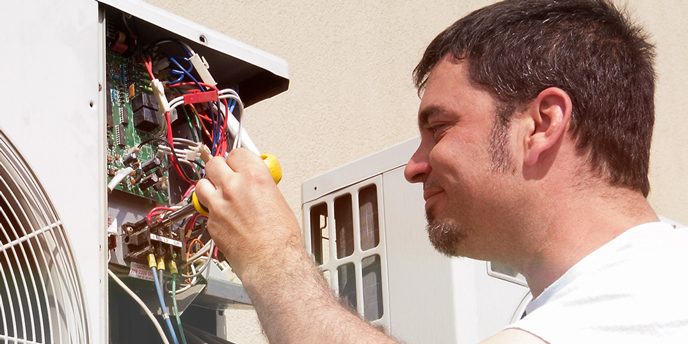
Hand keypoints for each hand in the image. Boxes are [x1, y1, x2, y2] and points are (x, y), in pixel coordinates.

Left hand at [195, 148, 302, 279]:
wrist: (272, 262)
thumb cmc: (281, 238)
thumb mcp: (278, 199)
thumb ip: (261, 186)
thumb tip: (256, 184)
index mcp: (254, 176)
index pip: (237, 153)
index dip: (237, 159)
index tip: (238, 163)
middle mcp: (233, 187)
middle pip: (214, 163)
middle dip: (220, 168)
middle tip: (227, 175)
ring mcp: (218, 204)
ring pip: (202, 184)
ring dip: (209, 186)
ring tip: (219, 194)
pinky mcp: (211, 222)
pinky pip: (205, 209)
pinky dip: (212, 210)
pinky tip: (224, 216)